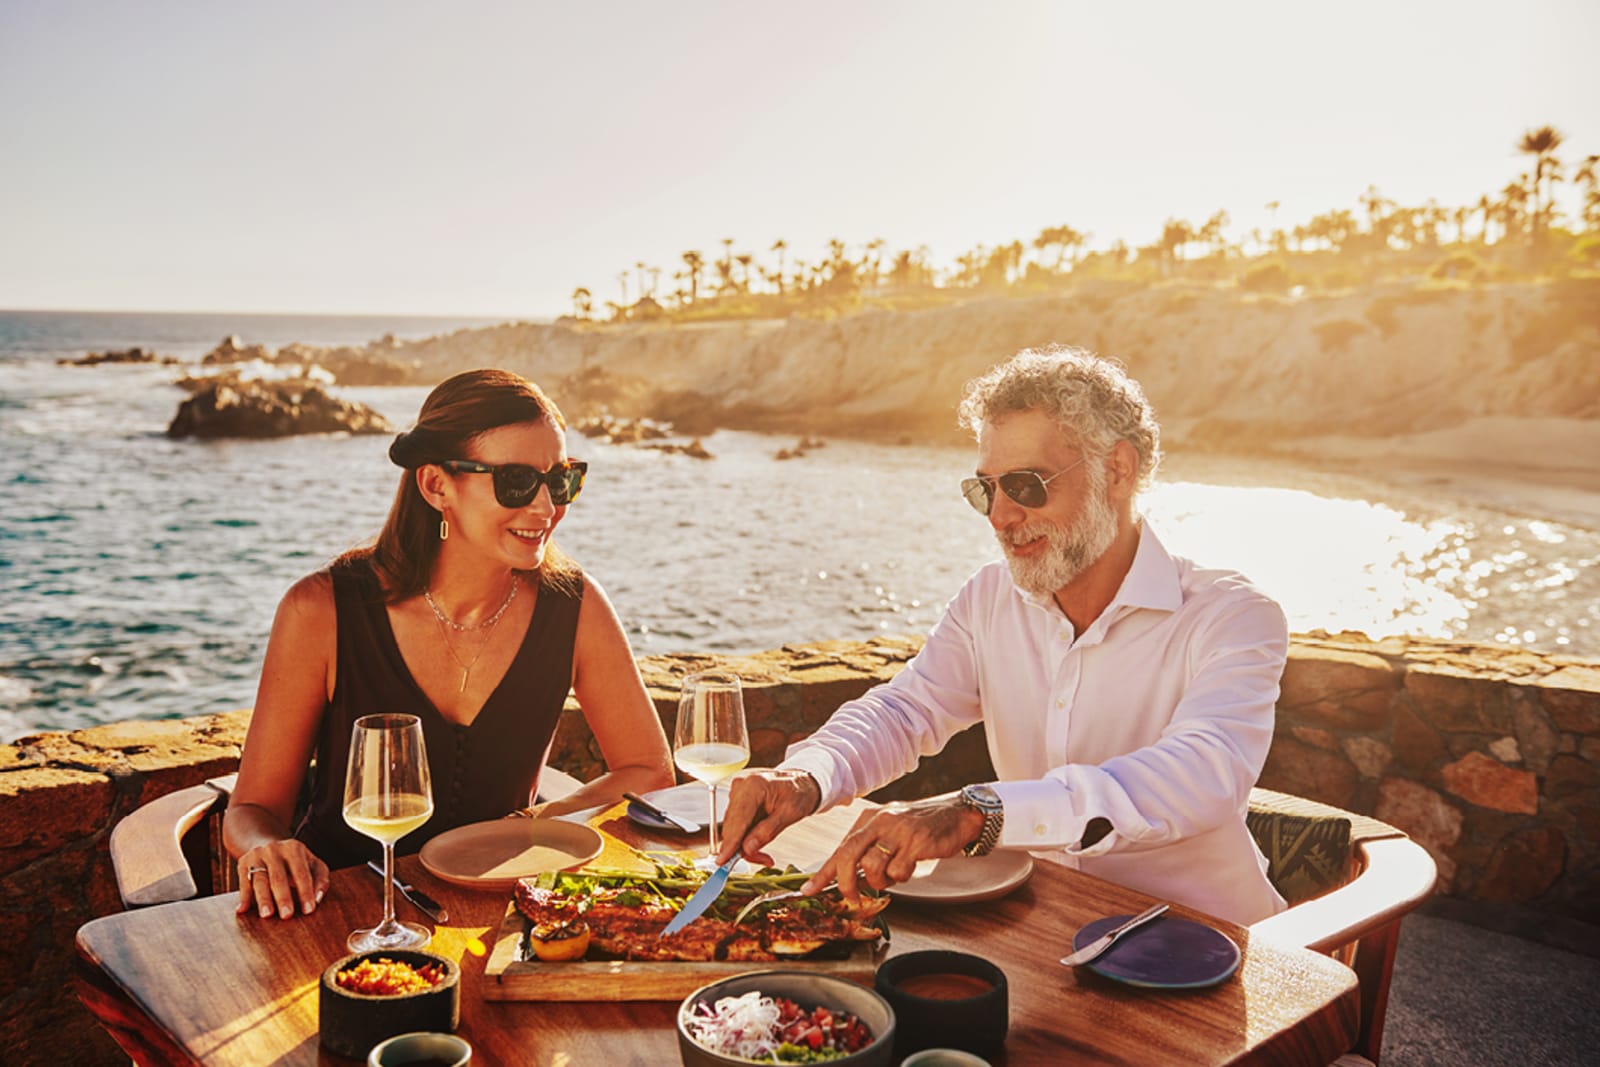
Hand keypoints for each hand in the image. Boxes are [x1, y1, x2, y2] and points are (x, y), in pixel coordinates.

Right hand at [235, 839, 329, 919]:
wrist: (267, 846)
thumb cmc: (296, 862)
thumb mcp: (312, 864)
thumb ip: (320, 879)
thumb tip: (318, 899)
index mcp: (294, 848)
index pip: (301, 873)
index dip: (306, 892)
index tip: (309, 910)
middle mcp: (274, 850)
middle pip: (279, 877)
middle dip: (283, 897)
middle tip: (287, 915)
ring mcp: (257, 856)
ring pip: (259, 880)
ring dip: (263, 898)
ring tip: (267, 914)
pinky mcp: (243, 863)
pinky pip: (243, 882)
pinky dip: (243, 896)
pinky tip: (242, 909)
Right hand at [716, 769, 822, 866]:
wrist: (800, 783)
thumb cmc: (798, 793)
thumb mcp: (790, 813)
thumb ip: (768, 831)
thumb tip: (747, 848)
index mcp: (754, 785)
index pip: (738, 818)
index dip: (730, 841)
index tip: (723, 860)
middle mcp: (741, 786)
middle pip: (732, 825)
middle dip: (742, 847)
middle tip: (763, 859)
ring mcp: (737, 792)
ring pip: (732, 828)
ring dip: (744, 844)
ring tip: (764, 854)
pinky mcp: (737, 800)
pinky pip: (736, 824)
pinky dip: (745, 837)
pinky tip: (757, 842)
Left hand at [806, 795, 984, 899]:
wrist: (957, 815)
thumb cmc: (920, 827)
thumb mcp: (889, 832)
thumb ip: (869, 852)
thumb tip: (850, 882)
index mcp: (868, 819)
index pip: (840, 848)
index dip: (823, 873)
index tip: (809, 890)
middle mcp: (880, 821)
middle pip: (849, 856)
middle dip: (846, 883)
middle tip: (852, 897)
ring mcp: (898, 831)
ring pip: (873, 867)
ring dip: (882, 880)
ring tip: (895, 873)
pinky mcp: (916, 842)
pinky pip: (899, 871)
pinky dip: (903, 876)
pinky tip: (910, 866)